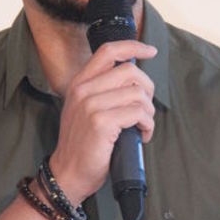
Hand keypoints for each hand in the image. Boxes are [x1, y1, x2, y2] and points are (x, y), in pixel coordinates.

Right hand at [50, 39, 156, 204]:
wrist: (68, 173)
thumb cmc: (83, 145)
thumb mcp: (84, 110)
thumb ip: (102, 91)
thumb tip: (135, 81)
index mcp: (80, 83)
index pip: (108, 51)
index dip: (133, 46)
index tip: (151, 51)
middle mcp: (83, 90)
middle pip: (130, 71)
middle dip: (148, 89)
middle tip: (146, 109)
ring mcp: (91, 105)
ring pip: (138, 93)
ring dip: (149, 112)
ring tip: (143, 126)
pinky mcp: (101, 122)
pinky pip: (138, 113)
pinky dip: (147, 125)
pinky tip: (142, 136)